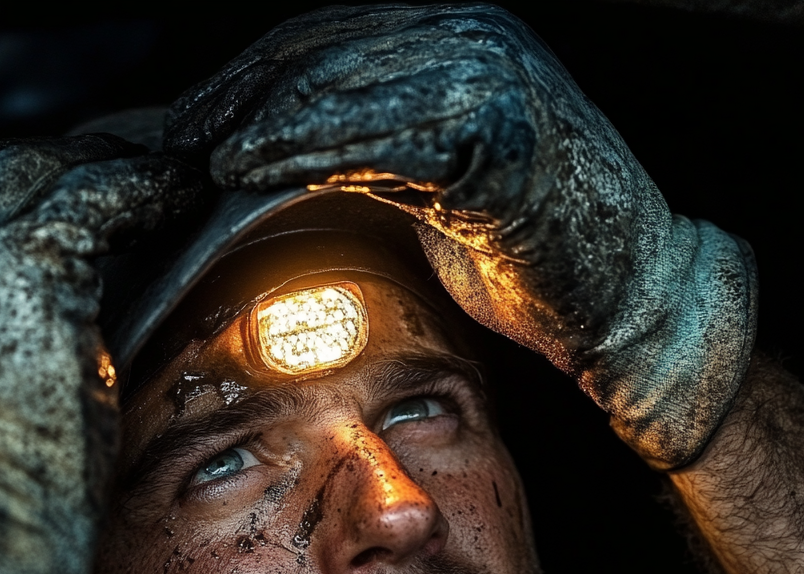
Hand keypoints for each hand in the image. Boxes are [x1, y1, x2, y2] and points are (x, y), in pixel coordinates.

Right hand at [0, 134, 205, 573]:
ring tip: (166, 168)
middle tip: (126, 168)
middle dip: (62, 170)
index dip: (11, 213)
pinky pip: (99, 195)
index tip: (68, 217)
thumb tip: (25, 373)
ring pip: (42, 170)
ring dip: (110, 164)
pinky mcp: (21, 267)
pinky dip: (145, 186)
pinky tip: (183, 188)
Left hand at [165, 3, 756, 469]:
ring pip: (345, 85)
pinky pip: (381, 138)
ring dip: (259, 117)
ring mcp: (492, 83)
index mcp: (459, 47)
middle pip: (325, 50)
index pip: (330, 43)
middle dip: (240, 92)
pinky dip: (307, 149)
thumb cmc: (531, 259)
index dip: (252, 78)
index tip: (191, 121)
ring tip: (195, 151)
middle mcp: (474, 43)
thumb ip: (372, 163)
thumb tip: (282, 175)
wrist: (630, 300)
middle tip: (173, 135)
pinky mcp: (500, 139)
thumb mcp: (437, 192)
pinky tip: (248, 168)